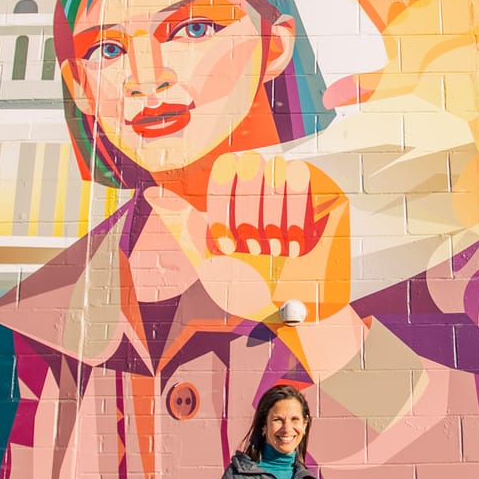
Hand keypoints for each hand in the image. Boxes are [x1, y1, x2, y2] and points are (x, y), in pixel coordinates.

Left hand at [189, 150, 352, 324]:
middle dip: (249, 215)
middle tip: (256, 252)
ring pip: (279, 169)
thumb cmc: (251, 289)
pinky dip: (296, 214)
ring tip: (278, 252)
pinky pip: (306, 177)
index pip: (226, 166)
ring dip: (273, 219)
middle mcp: (269, 184)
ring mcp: (300, 187)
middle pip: (251, 164)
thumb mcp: (208, 260)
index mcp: (241, 192)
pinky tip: (298, 245)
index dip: (224, 205)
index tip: (228, 245)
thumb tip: (151, 195)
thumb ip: (183, 225)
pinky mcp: (327, 194)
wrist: (292, 314)